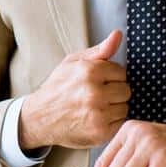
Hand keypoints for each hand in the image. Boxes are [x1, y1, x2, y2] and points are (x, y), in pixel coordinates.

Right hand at [18, 30, 128, 149]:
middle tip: (96, 95)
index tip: (99, 81)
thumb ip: (99, 50)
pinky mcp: (100, 132)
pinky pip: (120, 123)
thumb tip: (118, 34)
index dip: (111, 76)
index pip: (122, 72)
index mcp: (89, 71)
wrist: (39, 117)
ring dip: (114, 108)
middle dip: (114, 92)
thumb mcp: (72, 62)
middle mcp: (94, 93)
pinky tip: (96, 118)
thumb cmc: (57, 87)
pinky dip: (111, 122)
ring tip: (95, 107)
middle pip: (126, 90)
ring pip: (125, 107)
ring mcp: (98, 114)